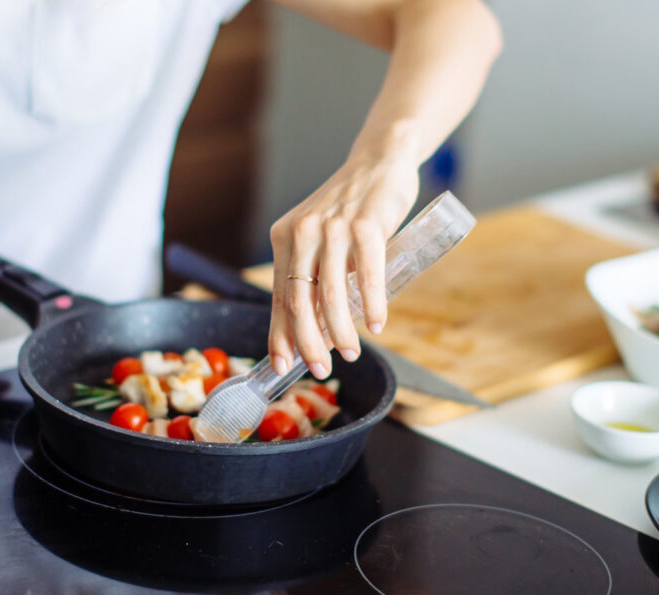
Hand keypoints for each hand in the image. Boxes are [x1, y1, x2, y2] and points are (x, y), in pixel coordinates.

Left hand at [268, 142, 418, 378]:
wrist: (379, 162)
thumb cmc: (351, 208)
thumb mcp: (319, 236)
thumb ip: (313, 273)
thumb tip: (314, 329)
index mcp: (284, 237)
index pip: (279, 296)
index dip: (279, 336)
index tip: (283, 366)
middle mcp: (303, 232)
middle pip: (300, 301)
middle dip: (309, 343)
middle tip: (321, 369)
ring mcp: (334, 228)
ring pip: (331, 294)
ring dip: (341, 332)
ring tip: (352, 352)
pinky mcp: (366, 225)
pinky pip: (367, 276)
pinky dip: (371, 306)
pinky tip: (376, 324)